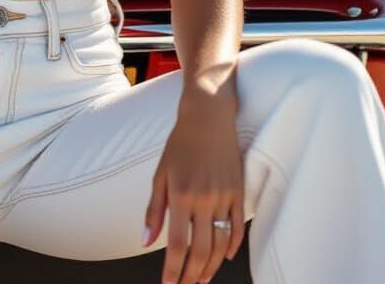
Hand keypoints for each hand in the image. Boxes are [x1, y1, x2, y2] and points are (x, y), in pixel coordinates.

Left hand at [142, 86, 244, 283]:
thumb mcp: (160, 173)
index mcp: (180, 195)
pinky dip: (232, 246)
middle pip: (201, 251)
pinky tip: (224, 257)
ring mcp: (224, 196)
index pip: (178, 245)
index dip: (173, 270)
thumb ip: (154, 210)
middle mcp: (204, 199)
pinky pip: (237, 227)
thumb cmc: (180, 144)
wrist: (208, 117)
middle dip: (192, 275)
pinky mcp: (238, 192)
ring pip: (221, 244)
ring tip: (202, 278)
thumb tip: (146, 242)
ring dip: (211, 266)